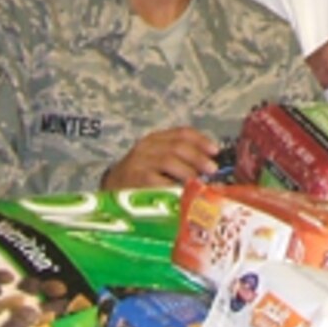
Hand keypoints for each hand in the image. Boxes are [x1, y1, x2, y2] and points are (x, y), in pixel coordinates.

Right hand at [100, 127, 219, 189]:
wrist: (111, 190)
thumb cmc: (141, 177)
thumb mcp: (157, 161)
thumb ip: (179, 159)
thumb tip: (210, 166)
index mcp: (154, 140)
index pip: (181, 133)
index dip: (201, 140)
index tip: (215, 150)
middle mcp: (146, 148)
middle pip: (177, 146)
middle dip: (198, 157)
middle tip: (212, 169)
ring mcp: (139, 163)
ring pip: (169, 161)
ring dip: (189, 171)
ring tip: (200, 182)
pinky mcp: (135, 180)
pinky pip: (159, 182)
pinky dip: (174, 187)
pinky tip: (184, 193)